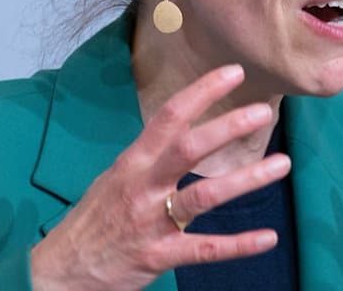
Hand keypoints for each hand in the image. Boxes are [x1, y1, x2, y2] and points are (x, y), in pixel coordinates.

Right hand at [30, 64, 291, 290]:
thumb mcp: (115, 178)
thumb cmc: (94, 220)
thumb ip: (149, 158)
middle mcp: (142, 186)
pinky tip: (268, 238)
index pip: (169, 116)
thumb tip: (181, 131)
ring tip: (281, 165)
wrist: (61, 271)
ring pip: (203, 196)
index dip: (201, 91)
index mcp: (133, 162)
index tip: (233, 72)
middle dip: (226, 127)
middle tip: (262, 111)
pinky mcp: (158, 256)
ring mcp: (151, 222)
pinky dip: (239, 244)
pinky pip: (205, 249)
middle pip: (188, 148)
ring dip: (246, 180)